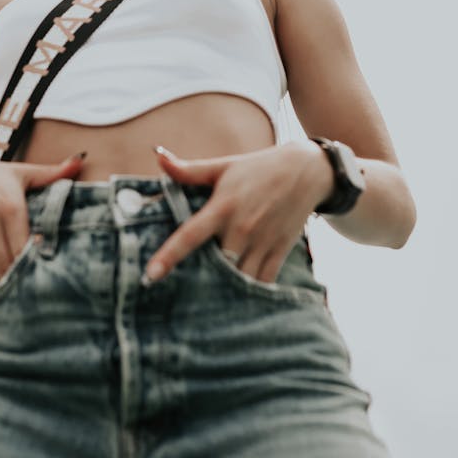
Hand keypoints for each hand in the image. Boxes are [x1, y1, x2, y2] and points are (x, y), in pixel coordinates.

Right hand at [0, 149, 85, 295]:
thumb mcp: (19, 172)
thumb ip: (51, 172)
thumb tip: (81, 160)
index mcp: (10, 206)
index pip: (26, 244)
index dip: (37, 265)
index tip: (52, 281)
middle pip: (8, 263)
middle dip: (23, 285)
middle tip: (41, 302)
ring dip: (4, 292)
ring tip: (21, 309)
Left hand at [144, 142, 323, 284]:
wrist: (307, 172)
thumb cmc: (257, 168)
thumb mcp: (222, 166)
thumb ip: (188, 170)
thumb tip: (157, 155)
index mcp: (223, 206)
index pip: (190, 235)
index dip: (169, 256)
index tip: (150, 275)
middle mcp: (242, 228)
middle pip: (217, 265)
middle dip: (199, 280)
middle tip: (177, 296)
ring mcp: (262, 242)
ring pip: (240, 279)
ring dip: (224, 291)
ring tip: (204, 302)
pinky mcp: (279, 252)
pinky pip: (262, 282)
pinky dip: (249, 293)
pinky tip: (235, 300)